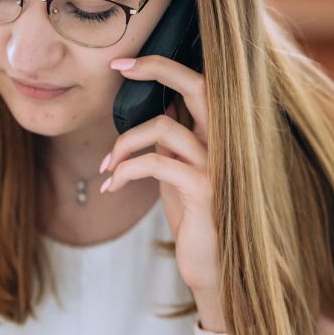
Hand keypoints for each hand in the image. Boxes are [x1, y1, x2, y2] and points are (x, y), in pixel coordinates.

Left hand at [101, 55, 222, 325]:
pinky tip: (112, 186)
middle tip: (118, 68)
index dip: (163, 66)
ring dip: (124, 144)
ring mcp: (219, 165)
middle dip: (156, 68)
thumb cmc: (197, 222)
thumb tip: (156, 112)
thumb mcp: (179, 176)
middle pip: (196, 84)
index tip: (125, 63)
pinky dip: (126, 171)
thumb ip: (172, 145)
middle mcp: (226, 143)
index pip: (200, 84)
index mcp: (221, 136)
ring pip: (163, 127)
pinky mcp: (204, 189)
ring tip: (107, 166)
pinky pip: (156, 163)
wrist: (215, 271)